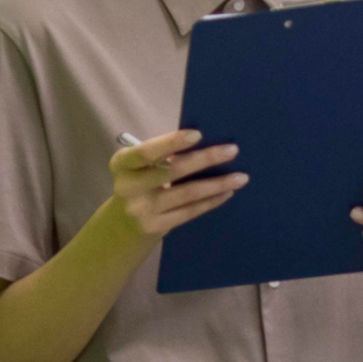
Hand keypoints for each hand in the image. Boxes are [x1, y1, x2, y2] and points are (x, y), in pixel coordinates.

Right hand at [105, 129, 243, 238]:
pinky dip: (211, 201)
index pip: (146, 151)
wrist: (122, 226)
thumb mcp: (139, 168)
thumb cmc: (139, 185)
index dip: (171, 142)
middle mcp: (128, 186)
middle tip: (233, 150)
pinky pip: (190, 211)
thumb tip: (205, 143)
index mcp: (122, 163)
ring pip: (187, 193)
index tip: (198, 135)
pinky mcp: (155, 227)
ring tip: (240, 177)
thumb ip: (161, 156)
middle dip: (205, 158)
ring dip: (217, 184)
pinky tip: (227, 193)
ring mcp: (142, 209)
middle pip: (172, 170)